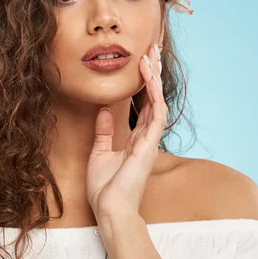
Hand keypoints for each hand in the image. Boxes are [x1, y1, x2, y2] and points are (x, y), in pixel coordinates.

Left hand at [86, 43, 167, 219]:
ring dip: (154, 79)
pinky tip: (150, 77)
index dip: (145, 83)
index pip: (144, 105)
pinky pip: (156, 115)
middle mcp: (146, 137)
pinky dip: (153, 94)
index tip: (142, 62)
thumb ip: (104, 131)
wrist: (108, 208)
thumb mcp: (99, 152)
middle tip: (151, 50)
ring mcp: (150, 141)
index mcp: (136, 139)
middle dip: (153, 74)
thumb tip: (103, 110)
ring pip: (158, 102)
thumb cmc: (105, 187)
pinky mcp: (149, 145)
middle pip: (154, 99)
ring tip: (150, 56)